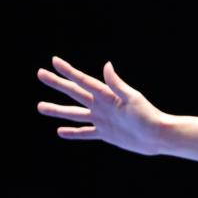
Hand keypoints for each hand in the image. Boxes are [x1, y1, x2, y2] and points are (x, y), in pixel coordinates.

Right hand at [37, 57, 167, 154]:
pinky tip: (60, 131)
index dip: (68, 71)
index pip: (83, 80)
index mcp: (106, 95)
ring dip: (57, 110)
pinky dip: (73, 133)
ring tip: (40, 106)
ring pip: (74, 113)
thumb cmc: (148, 115)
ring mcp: (101, 119)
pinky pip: (85, 133)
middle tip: (40, 73)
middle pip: (74, 92)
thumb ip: (117, 84)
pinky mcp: (105, 133)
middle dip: (57, 83)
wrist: (157, 136)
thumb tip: (106, 65)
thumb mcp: (132, 98)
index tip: (54, 61)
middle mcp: (101, 105)